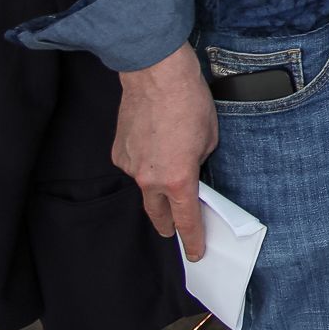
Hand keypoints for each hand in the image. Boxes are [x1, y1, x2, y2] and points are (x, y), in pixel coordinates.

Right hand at [112, 48, 218, 259]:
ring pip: (144, 188)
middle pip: (158, 213)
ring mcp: (130, 167)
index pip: (186, 220)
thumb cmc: (189, 102)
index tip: (195, 252)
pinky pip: (134, 167)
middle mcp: (149, 179)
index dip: (192, 239)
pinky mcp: (118, 153)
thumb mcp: (210, 138)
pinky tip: (155, 148)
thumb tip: (192, 170)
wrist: (155, 77)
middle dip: (168, 224)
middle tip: (175, 229)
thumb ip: (201, 162)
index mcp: (178, 179)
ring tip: (170, 168)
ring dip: (156, 187)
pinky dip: (145, 164)